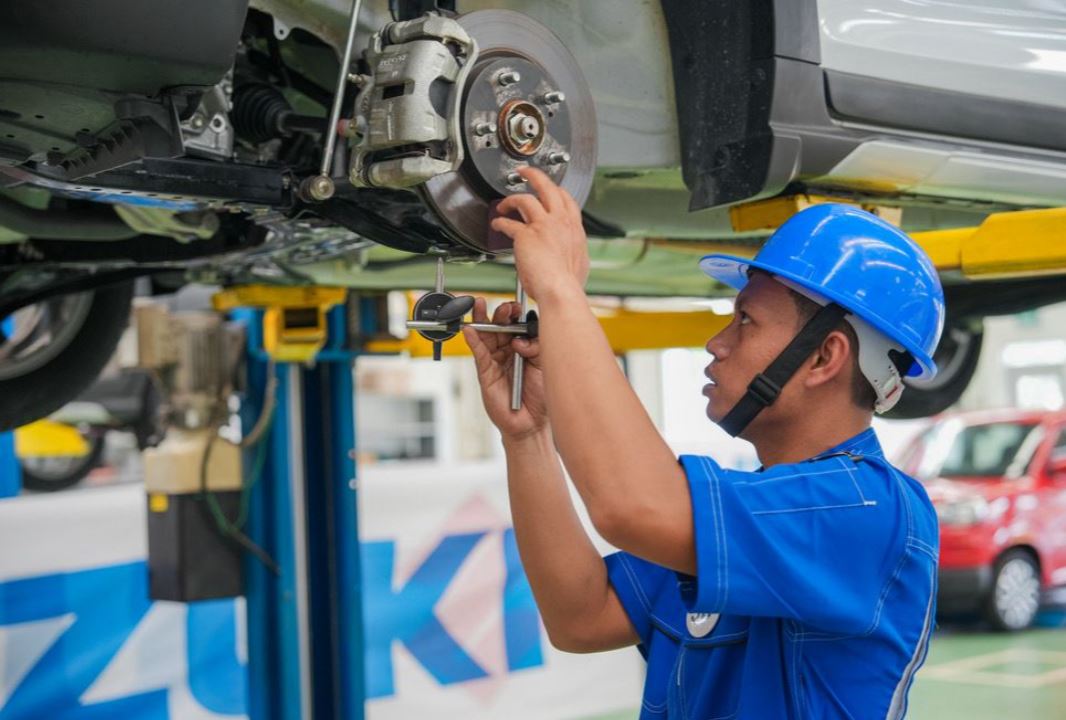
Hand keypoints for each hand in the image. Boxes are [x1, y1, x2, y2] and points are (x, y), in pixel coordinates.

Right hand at [462, 297, 547, 440]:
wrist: (532, 423)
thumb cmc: (540, 396)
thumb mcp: (544, 365)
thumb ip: (535, 347)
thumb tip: (519, 339)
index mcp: (524, 347)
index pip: (517, 324)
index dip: (516, 314)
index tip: (518, 307)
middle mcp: (509, 351)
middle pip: (500, 326)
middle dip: (501, 313)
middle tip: (506, 308)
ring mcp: (496, 361)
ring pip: (486, 335)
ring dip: (482, 319)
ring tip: (479, 305)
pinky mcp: (486, 372)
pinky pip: (479, 353)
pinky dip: (473, 340)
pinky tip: (470, 329)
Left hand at [491, 166, 589, 301]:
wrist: (560, 290)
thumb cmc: (568, 283)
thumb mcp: (579, 262)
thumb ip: (573, 252)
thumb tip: (570, 255)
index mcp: (574, 228)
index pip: (566, 199)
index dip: (555, 189)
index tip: (548, 188)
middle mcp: (560, 222)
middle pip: (547, 187)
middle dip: (534, 175)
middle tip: (525, 172)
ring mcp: (543, 226)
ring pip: (525, 199)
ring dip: (512, 199)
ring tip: (504, 203)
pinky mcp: (525, 234)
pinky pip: (508, 223)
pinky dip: (500, 222)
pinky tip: (496, 224)